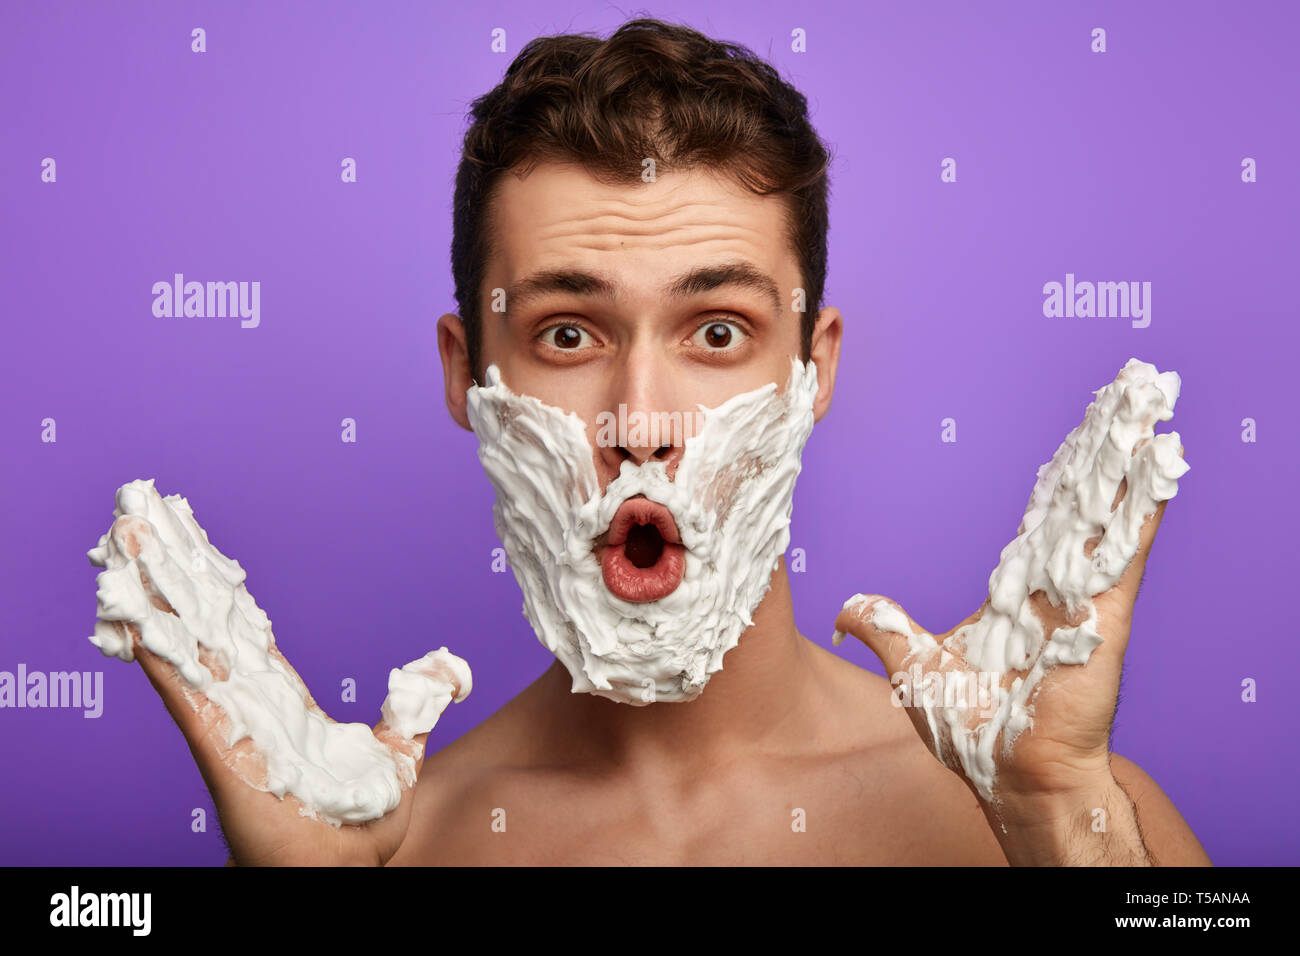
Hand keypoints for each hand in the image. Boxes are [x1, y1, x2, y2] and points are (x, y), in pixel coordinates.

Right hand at [88, 479, 469, 865]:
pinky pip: (184, 693)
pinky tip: (133, 619)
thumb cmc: (354, 826)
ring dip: (156, 591)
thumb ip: (415, 705)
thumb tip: (448, 668)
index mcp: (279, 698)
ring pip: (187, 641)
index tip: (193, 543)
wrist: (336, 876)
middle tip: (144, 512)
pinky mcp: (220, 747)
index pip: (240, 627)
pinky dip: (158, 655)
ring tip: (126, 538)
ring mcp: (228, 720)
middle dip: (175, 567)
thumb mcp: (399, 752)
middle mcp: (245, 700)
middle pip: (204, 618)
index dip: (215, 586)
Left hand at [833, 359, 1188, 807]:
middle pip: (1082, 498)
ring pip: (1106, 509)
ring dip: (1125, 457)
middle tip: (1122, 393)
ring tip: (1143, 403)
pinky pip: (1125, 551)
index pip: (1044, 516)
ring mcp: (1083, 592)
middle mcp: (1057, 582)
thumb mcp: (913, 664)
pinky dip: (1143, 507)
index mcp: (1021, 588)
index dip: (1062, 474)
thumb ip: (885, 625)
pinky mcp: (1103, 613)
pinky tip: (1159, 463)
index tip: (1079, 435)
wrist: (1012, 773)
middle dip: (1102, 446)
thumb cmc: (974, 728)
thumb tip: (845, 610)